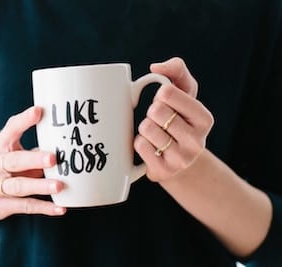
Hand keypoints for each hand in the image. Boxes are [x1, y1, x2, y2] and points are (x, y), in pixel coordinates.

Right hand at [0, 106, 65, 220]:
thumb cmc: (6, 169)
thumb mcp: (14, 153)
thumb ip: (34, 147)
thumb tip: (66, 140)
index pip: (9, 130)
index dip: (23, 121)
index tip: (39, 111)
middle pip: (13, 161)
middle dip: (34, 159)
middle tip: (53, 158)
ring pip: (18, 186)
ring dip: (40, 186)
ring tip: (59, 186)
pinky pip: (24, 207)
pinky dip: (44, 208)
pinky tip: (61, 208)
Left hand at [134, 57, 213, 181]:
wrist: (178, 160)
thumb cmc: (179, 119)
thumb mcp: (184, 92)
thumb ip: (176, 70)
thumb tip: (155, 68)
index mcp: (204, 119)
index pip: (167, 93)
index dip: (160, 95)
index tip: (166, 103)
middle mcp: (197, 141)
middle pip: (155, 111)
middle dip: (152, 112)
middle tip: (160, 121)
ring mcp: (181, 159)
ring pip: (146, 128)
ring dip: (145, 128)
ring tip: (156, 134)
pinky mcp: (164, 171)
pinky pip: (140, 145)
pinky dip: (139, 142)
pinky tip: (150, 147)